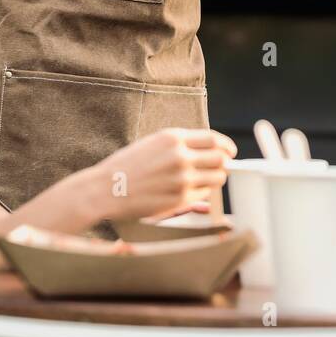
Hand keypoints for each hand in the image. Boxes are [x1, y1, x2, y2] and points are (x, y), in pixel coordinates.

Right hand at [90, 127, 235, 220]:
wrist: (105, 189)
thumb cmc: (128, 165)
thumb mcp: (154, 144)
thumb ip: (182, 144)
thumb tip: (212, 150)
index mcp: (173, 138)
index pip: (213, 139)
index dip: (226, 146)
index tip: (230, 151)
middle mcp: (180, 156)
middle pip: (220, 159)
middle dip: (223, 163)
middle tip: (219, 167)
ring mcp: (181, 178)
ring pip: (217, 178)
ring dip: (215, 179)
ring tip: (204, 180)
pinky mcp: (179, 198)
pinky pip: (204, 194)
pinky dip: (202, 193)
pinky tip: (189, 190)